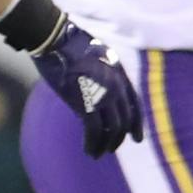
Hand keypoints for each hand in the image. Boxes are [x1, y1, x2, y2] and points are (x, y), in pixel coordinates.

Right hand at [30, 17, 143, 158]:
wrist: (55, 38)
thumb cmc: (67, 42)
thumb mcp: (94, 55)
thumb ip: (100, 73)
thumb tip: (94, 90)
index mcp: (119, 73)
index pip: (134, 104)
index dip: (137, 123)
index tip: (137, 138)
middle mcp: (116, 86)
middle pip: (124, 119)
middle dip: (119, 138)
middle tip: (111, 148)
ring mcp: (103, 95)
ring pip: (112, 129)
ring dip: (106, 144)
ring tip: (98, 153)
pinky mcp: (86, 103)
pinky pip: (94, 131)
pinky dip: (92, 144)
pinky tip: (88, 151)